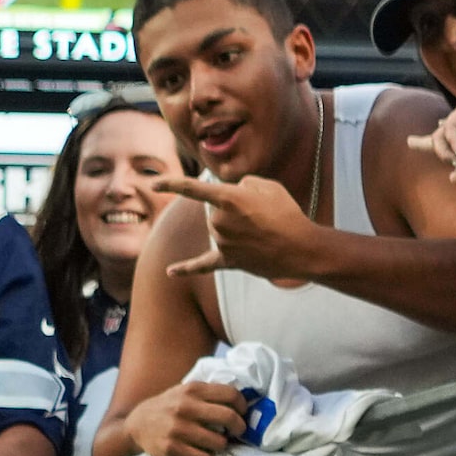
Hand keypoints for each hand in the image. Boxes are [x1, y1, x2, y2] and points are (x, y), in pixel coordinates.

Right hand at [128, 380, 252, 455]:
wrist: (136, 424)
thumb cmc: (168, 408)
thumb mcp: (185, 392)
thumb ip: (208, 395)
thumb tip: (241, 404)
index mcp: (192, 389)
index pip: (230, 394)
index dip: (243, 406)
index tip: (243, 414)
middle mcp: (185, 407)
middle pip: (229, 417)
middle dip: (239, 428)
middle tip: (237, 432)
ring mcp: (178, 429)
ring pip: (219, 443)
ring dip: (221, 446)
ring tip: (214, 444)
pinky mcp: (172, 448)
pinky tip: (200, 454)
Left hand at [156, 173, 327, 282]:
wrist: (302, 250)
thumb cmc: (287, 213)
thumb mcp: (268, 186)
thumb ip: (243, 184)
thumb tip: (232, 194)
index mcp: (228, 199)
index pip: (192, 189)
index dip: (171, 184)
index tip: (153, 183)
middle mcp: (220, 222)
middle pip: (214, 210)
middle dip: (234, 208)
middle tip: (261, 215)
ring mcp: (223, 244)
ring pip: (218, 229)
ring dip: (236, 227)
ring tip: (261, 231)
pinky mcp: (229, 262)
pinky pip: (203, 265)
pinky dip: (186, 268)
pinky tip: (170, 272)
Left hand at [408, 81, 455, 187]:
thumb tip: (454, 178)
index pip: (455, 156)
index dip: (447, 162)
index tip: (454, 174)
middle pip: (440, 140)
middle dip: (425, 143)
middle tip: (410, 142)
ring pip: (441, 135)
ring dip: (442, 150)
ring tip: (453, 159)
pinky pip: (449, 127)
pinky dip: (451, 142)